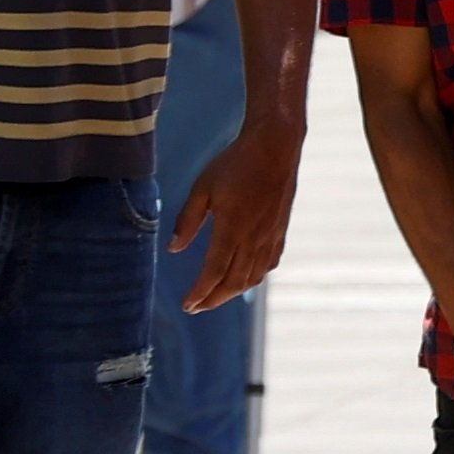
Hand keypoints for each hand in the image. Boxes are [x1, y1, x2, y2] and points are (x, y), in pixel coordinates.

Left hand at [168, 115, 304, 312]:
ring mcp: (271, 234)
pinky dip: (255, 276)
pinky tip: (246, 277)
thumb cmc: (235, 163)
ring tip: (216, 296)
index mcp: (233, 227)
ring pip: (254, 276)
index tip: (187, 305)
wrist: (276, 146)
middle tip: (196, 307)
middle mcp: (255, 236)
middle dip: (214, 299)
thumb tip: (173, 249)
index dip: (200, 292)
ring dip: (234, 291)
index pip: (214, 271)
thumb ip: (187, 221)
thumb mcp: (202, 188)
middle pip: (235, 281)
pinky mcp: (280, 229)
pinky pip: (269, 262)